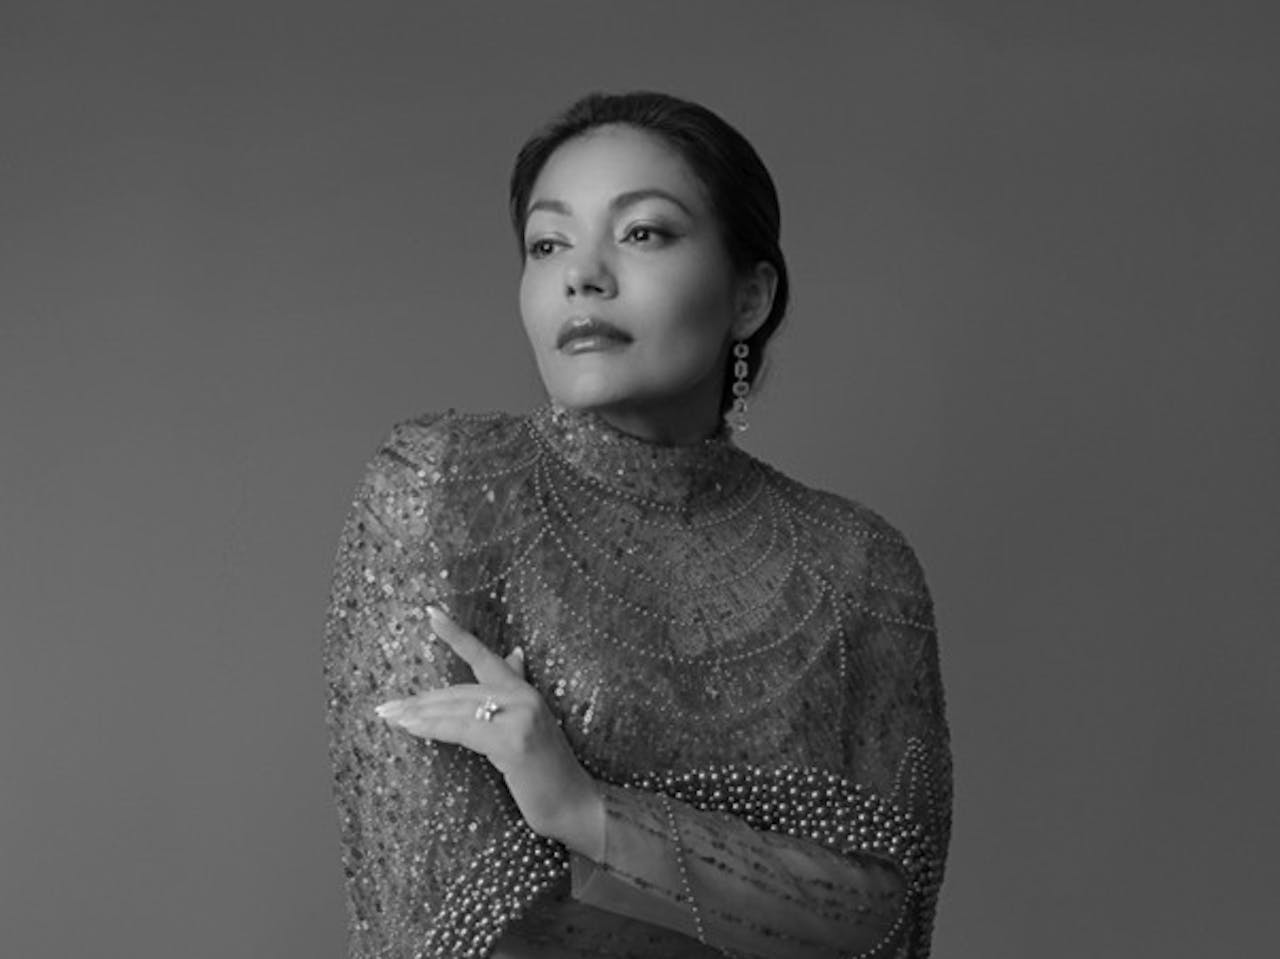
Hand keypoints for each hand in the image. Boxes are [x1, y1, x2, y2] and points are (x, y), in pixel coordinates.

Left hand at [375, 606, 604, 858]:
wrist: (574, 803)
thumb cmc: (547, 770)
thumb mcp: (533, 724)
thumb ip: (518, 689)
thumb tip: (513, 654)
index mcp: (525, 691)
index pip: (485, 656)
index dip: (456, 634)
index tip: (430, 612)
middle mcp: (523, 697)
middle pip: (460, 691)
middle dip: (421, 699)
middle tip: (387, 707)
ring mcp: (519, 718)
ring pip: (456, 709)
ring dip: (418, 715)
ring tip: (390, 717)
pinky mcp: (512, 741)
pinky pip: (462, 730)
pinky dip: (433, 728)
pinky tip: (412, 729)